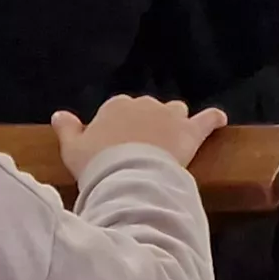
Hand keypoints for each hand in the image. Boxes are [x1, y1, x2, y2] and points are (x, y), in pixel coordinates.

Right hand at [55, 95, 225, 172]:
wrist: (127, 175)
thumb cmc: (97, 164)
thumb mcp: (73, 149)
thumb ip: (67, 130)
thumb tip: (59, 114)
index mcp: (116, 106)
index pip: (119, 110)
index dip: (119, 128)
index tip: (117, 144)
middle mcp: (144, 104)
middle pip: (148, 110)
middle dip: (147, 124)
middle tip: (142, 148)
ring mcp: (170, 116)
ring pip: (175, 112)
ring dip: (174, 122)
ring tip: (171, 139)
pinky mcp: (190, 132)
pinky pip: (207, 120)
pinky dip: (213, 119)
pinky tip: (219, 120)